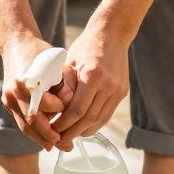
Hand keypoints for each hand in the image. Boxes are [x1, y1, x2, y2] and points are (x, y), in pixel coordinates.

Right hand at [1, 35, 73, 149]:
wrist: (16, 44)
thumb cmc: (40, 53)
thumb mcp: (57, 64)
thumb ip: (65, 84)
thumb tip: (69, 104)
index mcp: (27, 80)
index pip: (45, 104)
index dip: (60, 109)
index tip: (69, 110)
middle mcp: (14, 91)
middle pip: (33, 120)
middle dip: (50, 135)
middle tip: (66, 144)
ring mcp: (8, 98)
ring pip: (25, 126)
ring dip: (40, 139)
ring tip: (56, 147)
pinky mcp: (7, 103)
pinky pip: (20, 122)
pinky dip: (33, 132)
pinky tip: (45, 140)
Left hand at [51, 22, 129, 150]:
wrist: (112, 34)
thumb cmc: (84, 46)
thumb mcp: (68, 63)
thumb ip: (62, 87)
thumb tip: (52, 112)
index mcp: (92, 75)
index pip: (77, 110)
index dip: (64, 124)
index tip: (51, 130)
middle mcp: (108, 85)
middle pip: (88, 119)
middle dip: (71, 132)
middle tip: (57, 139)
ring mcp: (118, 90)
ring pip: (99, 120)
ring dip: (82, 131)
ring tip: (68, 136)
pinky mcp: (122, 92)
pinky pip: (107, 115)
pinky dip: (93, 124)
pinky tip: (81, 128)